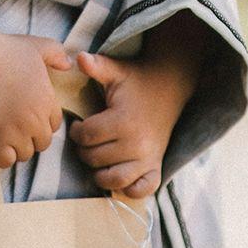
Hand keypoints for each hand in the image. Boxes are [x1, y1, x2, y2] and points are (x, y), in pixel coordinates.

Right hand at [0, 0, 72, 167]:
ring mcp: (13, 131)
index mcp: (47, 100)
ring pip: (24, 155)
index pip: (54, 126)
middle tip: (13, 127)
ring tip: (2, 134)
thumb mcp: (36, 45)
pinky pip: (5, 161)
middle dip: (30, 138)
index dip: (41, 123)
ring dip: (15, 148)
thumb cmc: (2, 48)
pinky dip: (0, 156)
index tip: (25, 116)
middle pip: (42, 144)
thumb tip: (69, 64)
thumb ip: (57, 54)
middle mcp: (34, 119)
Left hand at [68, 19, 207, 197]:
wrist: (171, 86)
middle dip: (85, 150)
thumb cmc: (137, 80)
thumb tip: (78, 57)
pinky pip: (140, 190)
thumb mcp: (117, 71)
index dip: (76, 132)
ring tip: (99, 157)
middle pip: (94, 159)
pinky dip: (128, 188)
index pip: (86, 137)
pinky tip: (119, 172)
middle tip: (89, 139)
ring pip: (112, 180)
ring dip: (99, 172)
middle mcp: (137, 144)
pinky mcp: (156, 167)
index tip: (80, 125)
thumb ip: (97, 66)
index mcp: (124, 121)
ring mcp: (148, 158)